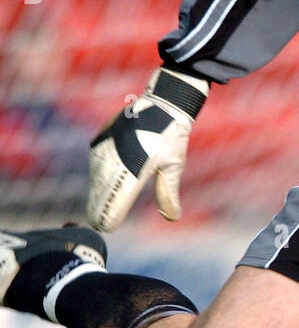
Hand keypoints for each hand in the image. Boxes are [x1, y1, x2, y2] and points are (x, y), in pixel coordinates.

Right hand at [87, 67, 208, 231]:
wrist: (162, 102)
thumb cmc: (171, 136)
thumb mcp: (174, 166)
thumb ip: (168, 192)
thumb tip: (172, 218)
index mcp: (138, 166)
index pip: (119, 197)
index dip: (111, 213)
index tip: (105, 225)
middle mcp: (119, 156)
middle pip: (104, 189)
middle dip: (100, 206)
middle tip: (97, 223)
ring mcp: (109, 145)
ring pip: (98, 175)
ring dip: (97, 191)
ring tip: (95, 208)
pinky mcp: (103, 137)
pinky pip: (97, 160)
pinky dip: (98, 174)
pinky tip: (98, 185)